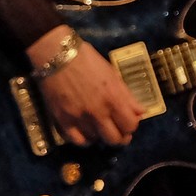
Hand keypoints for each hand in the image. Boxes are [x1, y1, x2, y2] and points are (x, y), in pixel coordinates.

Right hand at [26, 26, 144, 147]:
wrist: (56, 55)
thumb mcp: (112, 73)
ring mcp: (79, 118)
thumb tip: (140, 112)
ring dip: (100, 135)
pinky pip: (76, 140)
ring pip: (96, 140)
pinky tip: (85, 132)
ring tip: (99, 127)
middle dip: (119, 136)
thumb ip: (127, 95)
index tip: (127, 122)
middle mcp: (98, 112)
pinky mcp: (62, 120)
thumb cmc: (86, 60)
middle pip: (115, 139)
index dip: (131, 126)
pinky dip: (83, 139)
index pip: (130, 126)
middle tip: (116, 130)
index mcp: (113, 98)